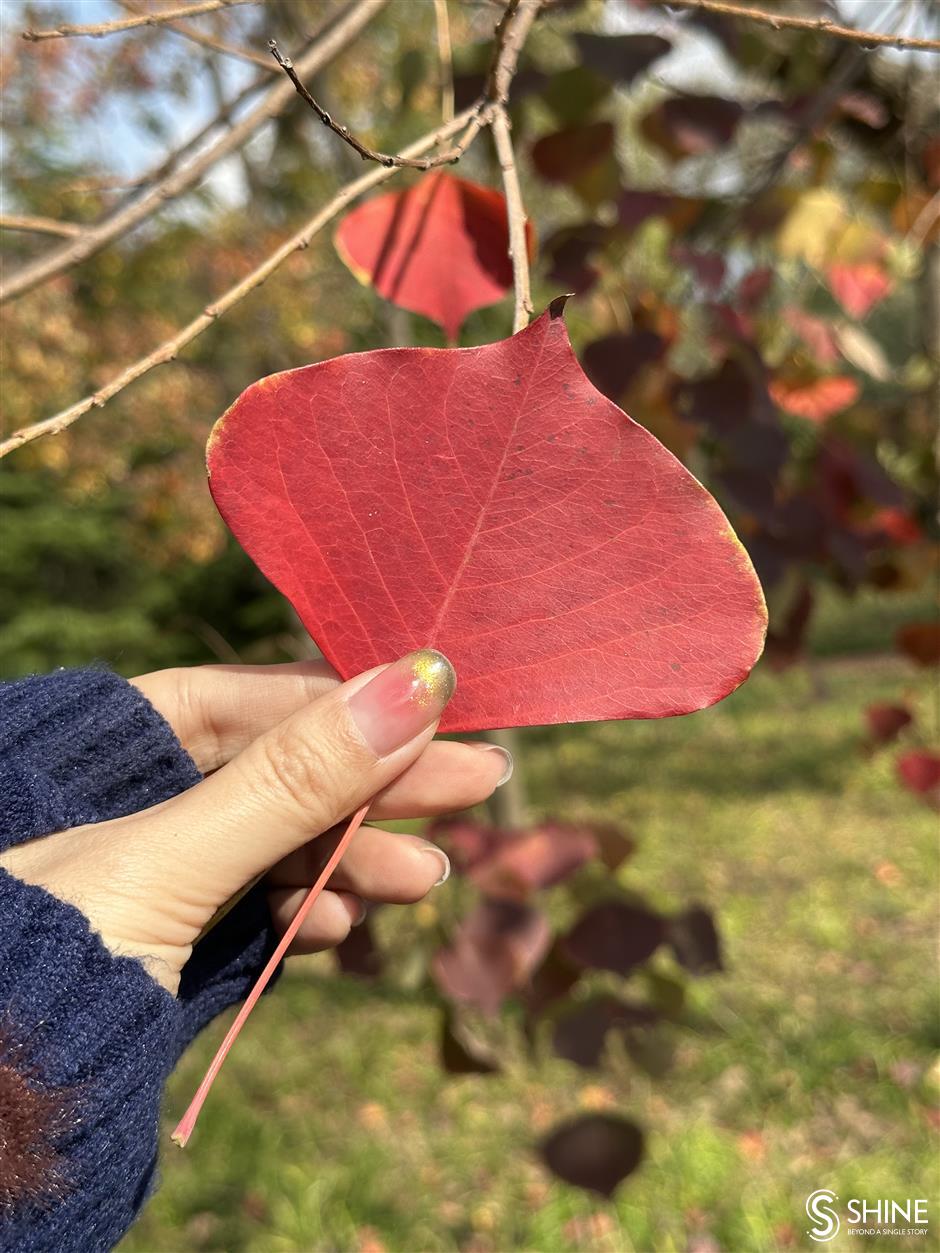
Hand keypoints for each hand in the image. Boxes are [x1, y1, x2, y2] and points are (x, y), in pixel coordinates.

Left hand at [0, 653, 510, 994]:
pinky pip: (260, 903)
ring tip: (419, 880)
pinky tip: (336, 927)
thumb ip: (289, 781)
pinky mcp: (177, 932)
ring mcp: (158, 866)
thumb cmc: (41, 960)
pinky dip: (305, 912)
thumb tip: (412, 687)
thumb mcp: (171, 862)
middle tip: (478, 782)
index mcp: (101, 748)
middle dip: (375, 783)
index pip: (244, 698)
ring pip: (281, 840)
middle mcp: (132, 797)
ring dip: (355, 858)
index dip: (343, 699)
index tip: (433, 701)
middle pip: (279, 768)